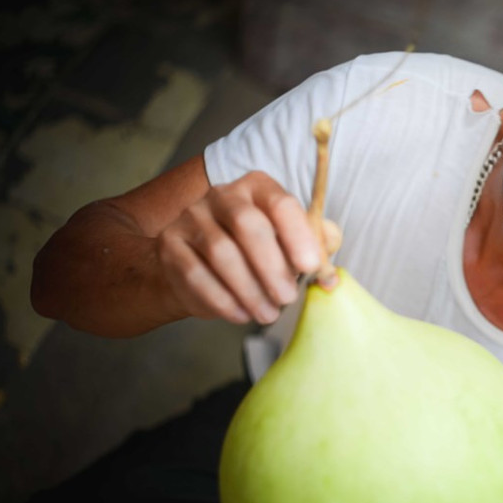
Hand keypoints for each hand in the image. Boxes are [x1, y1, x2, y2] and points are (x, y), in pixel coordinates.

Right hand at [155, 170, 329, 324]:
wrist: (200, 265)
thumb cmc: (256, 253)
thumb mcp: (289, 245)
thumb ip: (315, 252)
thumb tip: (331, 278)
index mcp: (258, 188)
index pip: (281, 204)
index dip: (298, 235)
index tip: (310, 267)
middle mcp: (222, 195)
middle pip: (248, 225)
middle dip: (272, 267)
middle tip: (287, 298)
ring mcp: (191, 217)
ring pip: (222, 254)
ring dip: (249, 290)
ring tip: (268, 314)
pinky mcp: (170, 245)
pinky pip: (196, 274)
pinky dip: (222, 300)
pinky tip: (241, 314)